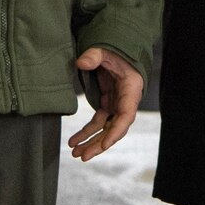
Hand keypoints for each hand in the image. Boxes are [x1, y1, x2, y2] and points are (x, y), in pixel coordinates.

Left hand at [68, 47, 144, 161]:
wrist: (119, 48)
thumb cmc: (117, 50)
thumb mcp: (106, 50)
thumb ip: (95, 55)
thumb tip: (81, 63)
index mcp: (131, 90)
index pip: (126, 115)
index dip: (116, 132)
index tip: (104, 145)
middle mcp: (126, 101)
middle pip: (115, 128)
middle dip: (99, 143)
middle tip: (83, 156)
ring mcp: (116, 104)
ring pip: (105, 129)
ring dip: (91, 142)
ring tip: (75, 153)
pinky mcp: (107, 104)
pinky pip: (98, 123)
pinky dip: (86, 133)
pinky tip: (74, 142)